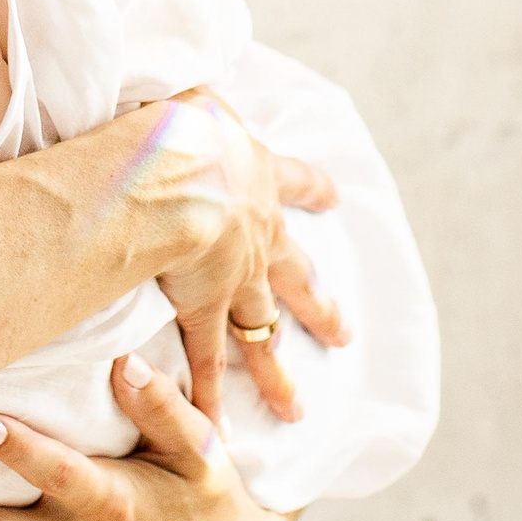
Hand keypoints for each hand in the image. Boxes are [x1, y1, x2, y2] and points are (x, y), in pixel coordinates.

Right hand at [140, 90, 348, 424]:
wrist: (179, 172)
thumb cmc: (179, 125)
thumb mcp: (194, 97)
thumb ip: (189, 100)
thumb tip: (178, 87)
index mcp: (260, 175)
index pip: (295, 181)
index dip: (312, 187)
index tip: (335, 196)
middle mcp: (260, 233)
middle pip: (296, 277)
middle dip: (318, 305)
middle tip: (343, 334)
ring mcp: (236, 278)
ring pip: (263, 331)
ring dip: (276, 369)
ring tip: (296, 407)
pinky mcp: (205, 310)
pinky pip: (210, 363)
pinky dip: (210, 399)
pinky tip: (218, 433)